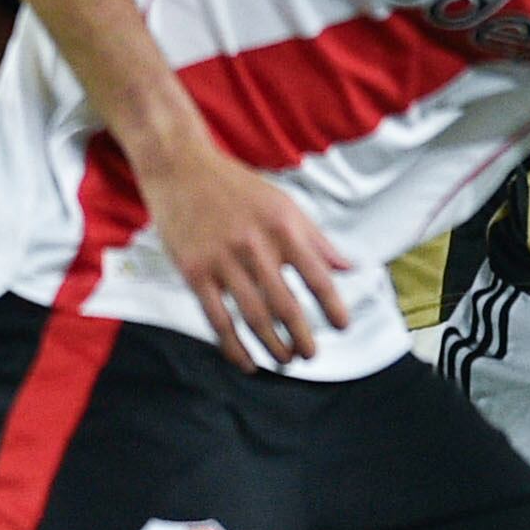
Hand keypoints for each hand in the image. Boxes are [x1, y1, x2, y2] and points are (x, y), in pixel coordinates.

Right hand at [142, 139, 353, 368]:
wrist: (180, 167)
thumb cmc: (236, 187)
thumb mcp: (283, 204)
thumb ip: (316, 239)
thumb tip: (349, 267)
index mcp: (283, 228)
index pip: (318, 277)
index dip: (334, 307)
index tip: (342, 327)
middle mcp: (255, 246)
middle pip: (287, 306)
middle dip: (303, 338)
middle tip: (311, 354)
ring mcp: (222, 261)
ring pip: (254, 318)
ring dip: (273, 347)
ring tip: (286, 360)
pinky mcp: (194, 272)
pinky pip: (217, 320)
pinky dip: (234, 347)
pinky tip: (247, 362)